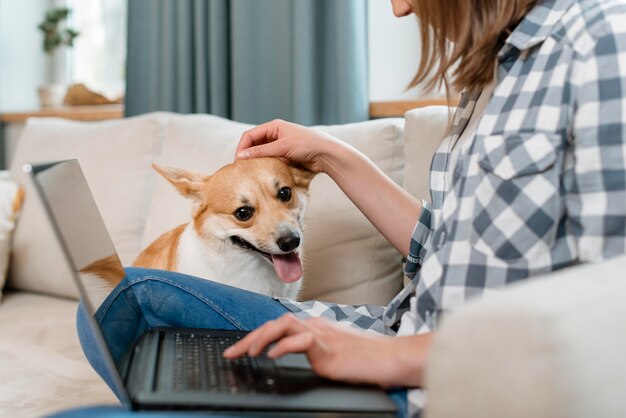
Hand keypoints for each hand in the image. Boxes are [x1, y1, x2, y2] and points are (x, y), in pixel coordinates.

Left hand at [223, 313, 431, 387]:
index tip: (239, 350)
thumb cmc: (364, 359)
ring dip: (261, 338)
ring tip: (248, 353)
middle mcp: (315, 325)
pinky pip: (300, 341)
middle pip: (275, 324)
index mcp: (314, 327)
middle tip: (231, 353)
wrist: (387, 358)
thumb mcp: (332, 354)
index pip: (278, 327)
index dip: (256, 337)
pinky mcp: (327, 346)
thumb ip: (313, 351)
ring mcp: (321, 334)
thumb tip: (291, 355)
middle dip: (250, 338)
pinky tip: (272, 356)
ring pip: (283, 326)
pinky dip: (283, 347)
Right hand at [235, 119, 348, 173]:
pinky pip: (271, 160)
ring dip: (257, 160)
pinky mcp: (285, 155)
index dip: (242, 147)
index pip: (250, 135)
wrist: (325, 155)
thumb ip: (261, 151)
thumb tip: (241, 156)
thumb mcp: (282, 147)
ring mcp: (280, 145)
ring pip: (262, 153)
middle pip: (254, 144)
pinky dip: (266, 165)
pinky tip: (264, 172)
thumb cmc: (306, 145)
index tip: (238, 161)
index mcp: (273, 126)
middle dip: (247, 154)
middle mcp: (275, 134)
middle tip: (242, 168)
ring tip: (251, 171)